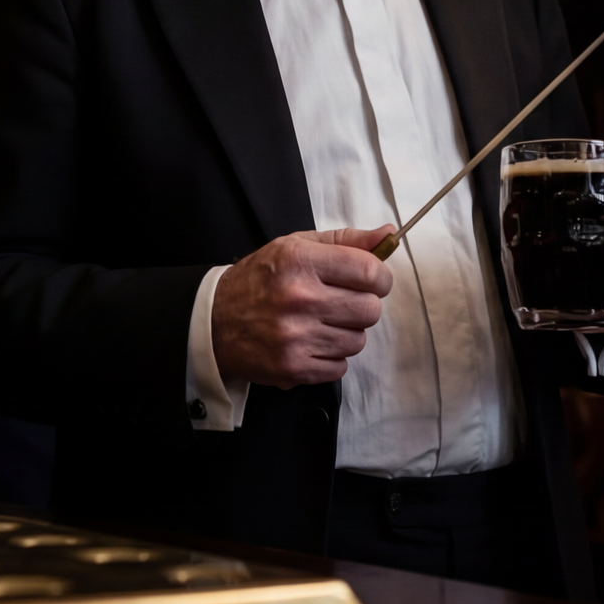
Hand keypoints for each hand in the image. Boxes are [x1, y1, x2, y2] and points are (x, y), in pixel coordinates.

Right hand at [213, 227, 396, 388]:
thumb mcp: (296, 246)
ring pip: (358, 340)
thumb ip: (346, 240)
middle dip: (363, 306)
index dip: (380, 278)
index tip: (372, 281)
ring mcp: (296, 337)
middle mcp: (299, 298)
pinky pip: (340, 366)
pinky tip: (311, 343)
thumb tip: (389, 235)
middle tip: (341, 303)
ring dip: (346, 333)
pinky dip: (331, 357)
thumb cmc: (260, 280)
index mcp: (300, 261)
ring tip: (321, 323)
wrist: (214, 321)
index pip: (370, 272)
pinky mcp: (293, 368)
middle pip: (370, 309)